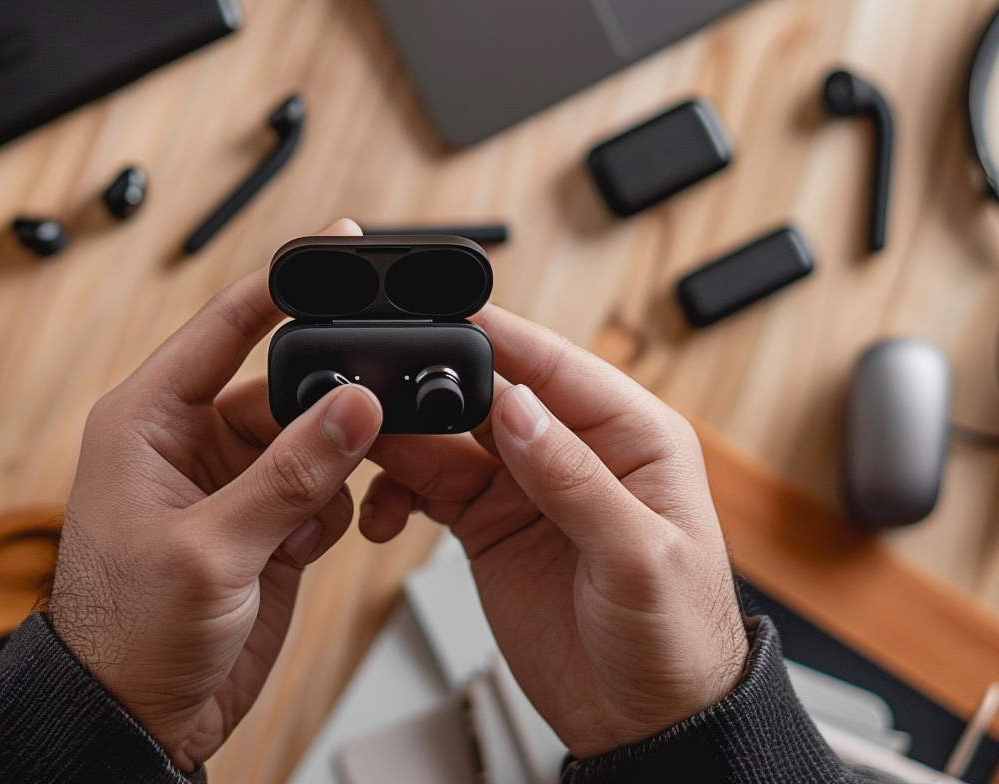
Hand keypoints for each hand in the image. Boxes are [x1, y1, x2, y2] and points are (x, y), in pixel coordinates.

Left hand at [49, 220, 381, 770]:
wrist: (136, 718)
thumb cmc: (125, 634)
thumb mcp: (209, 548)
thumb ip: (288, 473)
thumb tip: (353, 405)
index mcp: (148, 420)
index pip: (221, 329)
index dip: (277, 286)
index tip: (333, 246)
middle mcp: (189, 440)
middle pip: (283, 385)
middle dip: (325, 408)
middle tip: (368, 419)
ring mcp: (230, 482)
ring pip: (311, 438)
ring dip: (330, 470)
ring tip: (312, 519)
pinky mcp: (263, 521)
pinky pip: (321, 486)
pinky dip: (331, 509)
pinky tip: (307, 548)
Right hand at [360, 305, 747, 758]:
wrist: (645, 724)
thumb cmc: (677, 639)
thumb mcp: (638, 558)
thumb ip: (576, 479)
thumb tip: (518, 406)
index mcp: (630, 435)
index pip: (557, 365)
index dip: (500, 337)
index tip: (444, 317)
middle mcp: (574, 449)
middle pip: (488, 393)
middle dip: (430, 390)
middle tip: (376, 399)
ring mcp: (525, 486)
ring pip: (447, 438)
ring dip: (402, 443)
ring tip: (365, 457)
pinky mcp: (489, 522)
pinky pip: (430, 487)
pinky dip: (398, 491)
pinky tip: (383, 511)